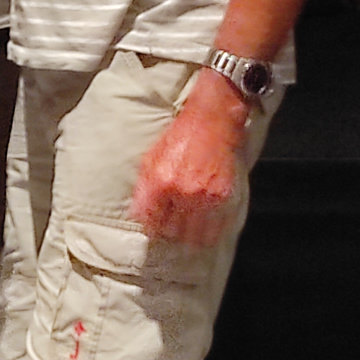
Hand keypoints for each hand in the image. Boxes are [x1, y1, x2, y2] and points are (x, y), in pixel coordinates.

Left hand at [128, 72, 249, 244]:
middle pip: (171, 231)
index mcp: (160, 182)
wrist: (211, 122)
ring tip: (186, 236)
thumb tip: (137, 213)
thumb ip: (143, 187)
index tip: (151, 229)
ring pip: (194, 235)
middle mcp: (182, 192)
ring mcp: (204, 196)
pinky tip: (204, 231)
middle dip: (168, 232)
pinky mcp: (222, 196)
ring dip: (188, 237)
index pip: (150, 220)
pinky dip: (209, 233)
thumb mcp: (151, 158)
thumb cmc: (180, 138)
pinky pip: (215, 227)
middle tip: (169, 229)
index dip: (149, 227)